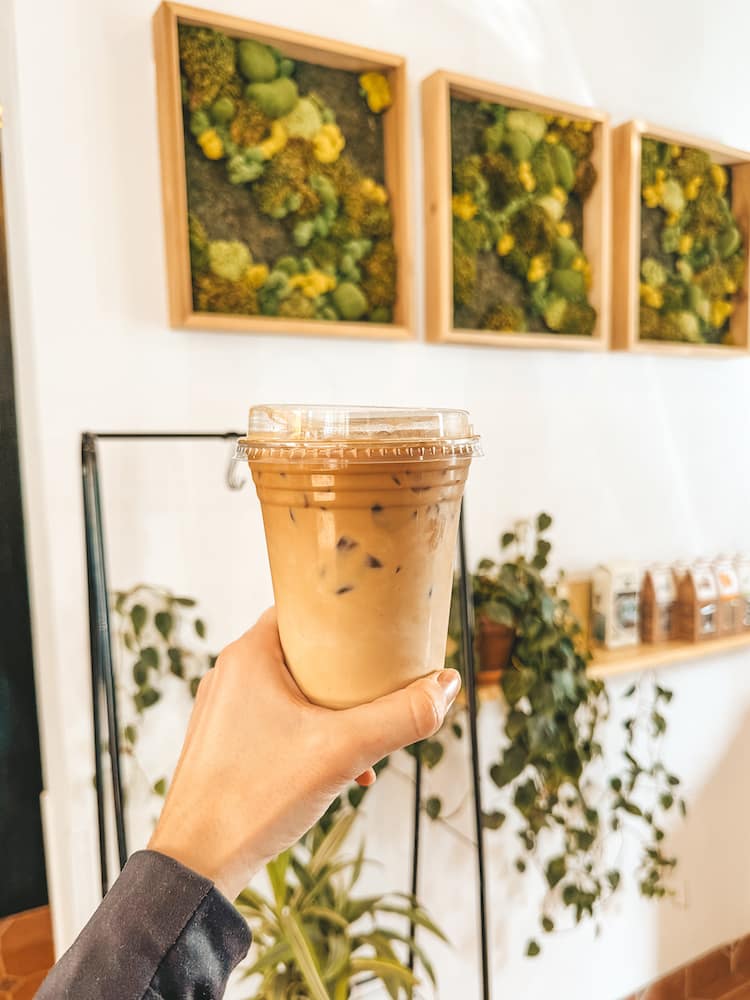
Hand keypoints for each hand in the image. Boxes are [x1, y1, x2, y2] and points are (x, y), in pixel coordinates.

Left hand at [149, 608, 460, 900]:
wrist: (196, 865)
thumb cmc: (257, 797)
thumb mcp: (344, 751)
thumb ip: (401, 717)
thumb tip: (447, 686)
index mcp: (249, 654)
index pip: (305, 609)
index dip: (347, 618)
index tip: (381, 632)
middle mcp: (230, 672)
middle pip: (304, 652)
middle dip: (347, 676)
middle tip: (380, 694)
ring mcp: (222, 709)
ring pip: (292, 690)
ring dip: (331, 711)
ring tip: (362, 742)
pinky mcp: (221, 743)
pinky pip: (274, 720)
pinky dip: (308, 735)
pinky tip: (333, 772)